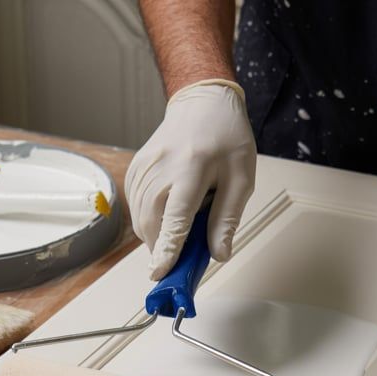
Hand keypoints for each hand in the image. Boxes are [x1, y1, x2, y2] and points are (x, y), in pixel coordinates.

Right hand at [126, 79, 255, 278]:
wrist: (202, 101)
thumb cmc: (227, 139)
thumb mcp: (241, 179)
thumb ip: (227, 218)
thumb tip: (219, 254)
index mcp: (192, 168)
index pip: (175, 217)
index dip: (167, 249)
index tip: (159, 273)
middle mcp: (162, 167)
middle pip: (151, 222)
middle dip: (162, 248)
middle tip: (181, 259)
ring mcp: (144, 166)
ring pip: (140, 219)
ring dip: (156, 236)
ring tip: (179, 230)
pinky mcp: (135, 168)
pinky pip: (136, 207)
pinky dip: (148, 220)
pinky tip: (166, 214)